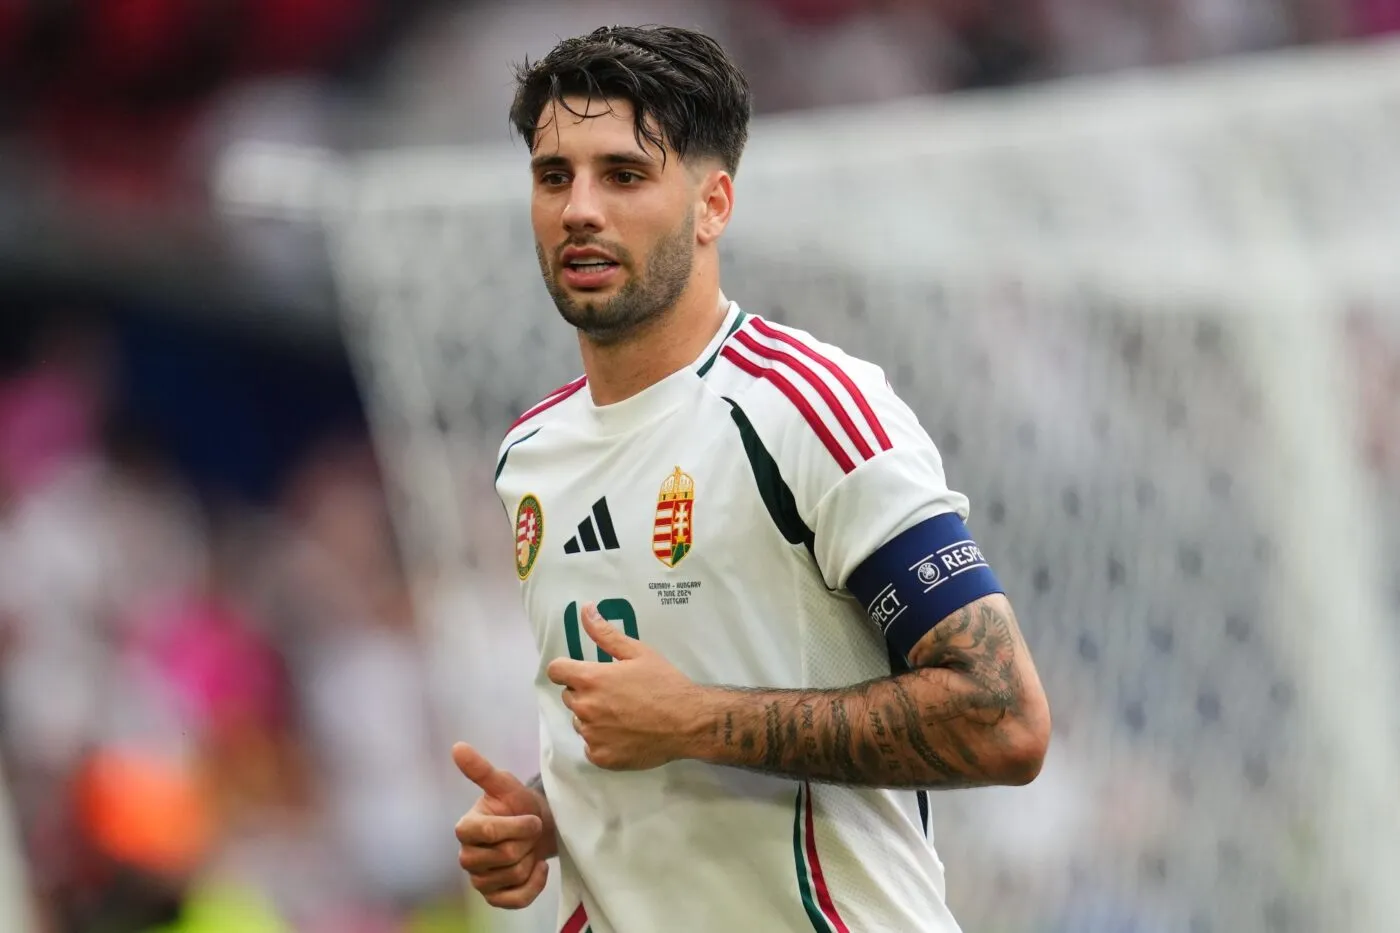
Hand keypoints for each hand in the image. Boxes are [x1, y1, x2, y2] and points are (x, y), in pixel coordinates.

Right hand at [452, 743, 554, 908]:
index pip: (488, 832)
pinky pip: (517, 899)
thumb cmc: (518, 804)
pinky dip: (534, 884)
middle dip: (527, 841)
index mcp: (465, 828)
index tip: (531, 817)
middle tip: (529, 831)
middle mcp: (467, 856)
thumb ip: (481, 770)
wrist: (536, 828)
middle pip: (506, 856)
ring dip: (531, 859)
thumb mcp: (505, 785)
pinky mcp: (494, 897)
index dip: (516, 826)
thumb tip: (457, 747)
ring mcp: (479, 879)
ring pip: (514, 876)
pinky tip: (537, 868)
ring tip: (528, 846)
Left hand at [546, 603, 705, 770]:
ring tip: (622, 715)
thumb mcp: (638, 652)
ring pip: (580, 721)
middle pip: (569, 696)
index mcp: (590, 679)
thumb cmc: (664, 683)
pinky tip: (624, 734)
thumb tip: (585, 609)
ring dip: (593, 717)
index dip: (566, 669)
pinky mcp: (601, 757)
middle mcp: (585, 707)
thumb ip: (605, 633)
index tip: (581, 672)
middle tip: (614, 693)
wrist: (688, 722)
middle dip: (585, 692)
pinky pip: (590, 746)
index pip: (555, 671)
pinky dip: (602, 741)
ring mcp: (592, 735)